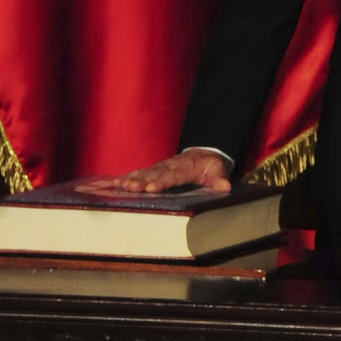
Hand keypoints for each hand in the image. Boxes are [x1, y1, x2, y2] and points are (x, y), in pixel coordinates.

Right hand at [105, 148, 232, 194]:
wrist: (206, 152)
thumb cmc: (212, 165)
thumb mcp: (219, 170)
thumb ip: (219, 179)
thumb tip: (225, 186)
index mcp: (185, 167)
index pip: (172, 176)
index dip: (161, 182)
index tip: (150, 188)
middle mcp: (170, 165)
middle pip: (154, 173)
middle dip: (141, 180)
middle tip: (129, 187)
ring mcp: (162, 166)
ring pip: (145, 172)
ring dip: (132, 178)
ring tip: (118, 185)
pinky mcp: (156, 170)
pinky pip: (141, 172)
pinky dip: (128, 177)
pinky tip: (116, 183)